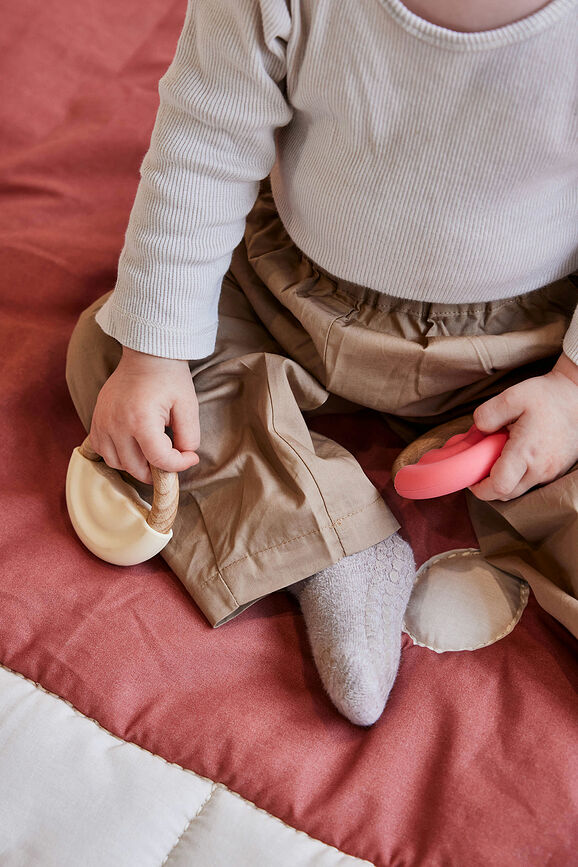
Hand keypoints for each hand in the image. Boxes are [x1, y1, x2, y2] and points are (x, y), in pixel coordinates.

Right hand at [89, 346, 199, 484]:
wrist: (146, 353)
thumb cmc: (169, 377)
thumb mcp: (188, 405)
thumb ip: (189, 436)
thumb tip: (185, 457)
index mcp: (141, 420)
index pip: (159, 460)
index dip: (179, 465)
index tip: (190, 458)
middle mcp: (116, 424)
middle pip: (136, 467)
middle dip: (157, 470)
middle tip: (172, 460)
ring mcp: (103, 422)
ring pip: (116, 463)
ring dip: (136, 465)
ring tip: (153, 454)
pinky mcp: (97, 418)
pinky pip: (102, 450)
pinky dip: (118, 455)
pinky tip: (133, 447)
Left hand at [469, 353, 577, 501]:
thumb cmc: (546, 396)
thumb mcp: (511, 396)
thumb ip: (487, 414)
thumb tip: (476, 431)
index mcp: (526, 452)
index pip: (498, 486)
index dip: (479, 488)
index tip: (470, 476)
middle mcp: (540, 469)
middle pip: (506, 494)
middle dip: (488, 486)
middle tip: (479, 467)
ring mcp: (551, 472)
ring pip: (519, 491)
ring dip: (504, 481)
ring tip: (498, 458)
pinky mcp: (557, 471)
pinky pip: (532, 483)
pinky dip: (518, 477)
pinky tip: (515, 457)